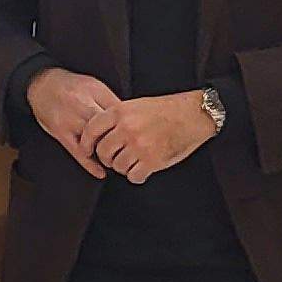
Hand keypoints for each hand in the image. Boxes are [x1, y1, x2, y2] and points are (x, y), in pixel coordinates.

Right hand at [25, 67, 123, 176]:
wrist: (42, 85)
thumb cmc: (71, 86)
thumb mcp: (94, 86)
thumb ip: (111, 101)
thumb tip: (129, 118)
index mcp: (94, 91)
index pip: (118, 111)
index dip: (129, 124)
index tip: (136, 134)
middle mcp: (82, 105)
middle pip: (107, 127)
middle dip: (120, 140)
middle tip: (129, 151)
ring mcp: (71, 120)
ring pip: (94, 141)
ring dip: (107, 153)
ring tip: (117, 160)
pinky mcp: (61, 133)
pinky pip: (77, 152)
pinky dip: (90, 165)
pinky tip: (100, 172)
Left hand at [72, 92, 220, 185]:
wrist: (194, 114)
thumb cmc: (168, 109)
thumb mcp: (136, 105)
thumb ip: (117, 118)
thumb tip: (100, 135)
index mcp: (120, 112)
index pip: (91, 130)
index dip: (86, 143)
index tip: (87, 150)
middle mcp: (127, 129)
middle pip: (103, 152)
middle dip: (108, 158)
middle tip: (116, 157)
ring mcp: (139, 145)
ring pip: (117, 166)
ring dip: (124, 167)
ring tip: (135, 160)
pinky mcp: (152, 161)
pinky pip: (134, 176)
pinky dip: (137, 175)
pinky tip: (144, 169)